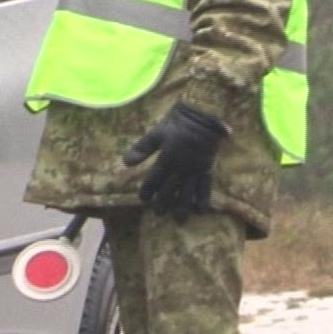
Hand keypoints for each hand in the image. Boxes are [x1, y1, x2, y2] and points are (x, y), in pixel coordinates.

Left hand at [123, 102, 227, 221]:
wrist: (204, 114)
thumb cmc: (178, 122)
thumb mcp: (157, 132)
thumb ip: (142, 148)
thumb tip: (125, 163)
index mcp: (166, 157)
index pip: (154, 179)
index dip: (148, 191)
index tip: (143, 199)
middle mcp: (181, 167)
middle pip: (170, 189)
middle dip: (163, 202)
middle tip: (158, 213)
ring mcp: (195, 169)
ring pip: (187, 192)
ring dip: (182, 206)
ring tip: (178, 219)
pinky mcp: (207, 168)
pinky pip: (205, 187)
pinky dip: (203, 199)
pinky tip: (200, 211)